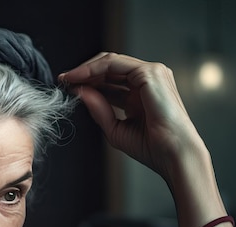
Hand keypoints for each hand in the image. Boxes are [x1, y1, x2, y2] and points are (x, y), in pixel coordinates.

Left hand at [60, 52, 205, 182]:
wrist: (172, 155)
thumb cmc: (150, 147)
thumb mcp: (115, 128)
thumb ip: (99, 109)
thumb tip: (80, 91)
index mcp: (141, 93)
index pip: (110, 78)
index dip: (88, 81)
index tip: (68, 88)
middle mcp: (147, 80)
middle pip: (109, 67)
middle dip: (84, 72)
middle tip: (63, 81)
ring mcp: (151, 73)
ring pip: (110, 61)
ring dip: (86, 69)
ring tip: (67, 80)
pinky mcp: (150, 73)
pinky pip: (114, 64)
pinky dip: (93, 70)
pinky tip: (79, 80)